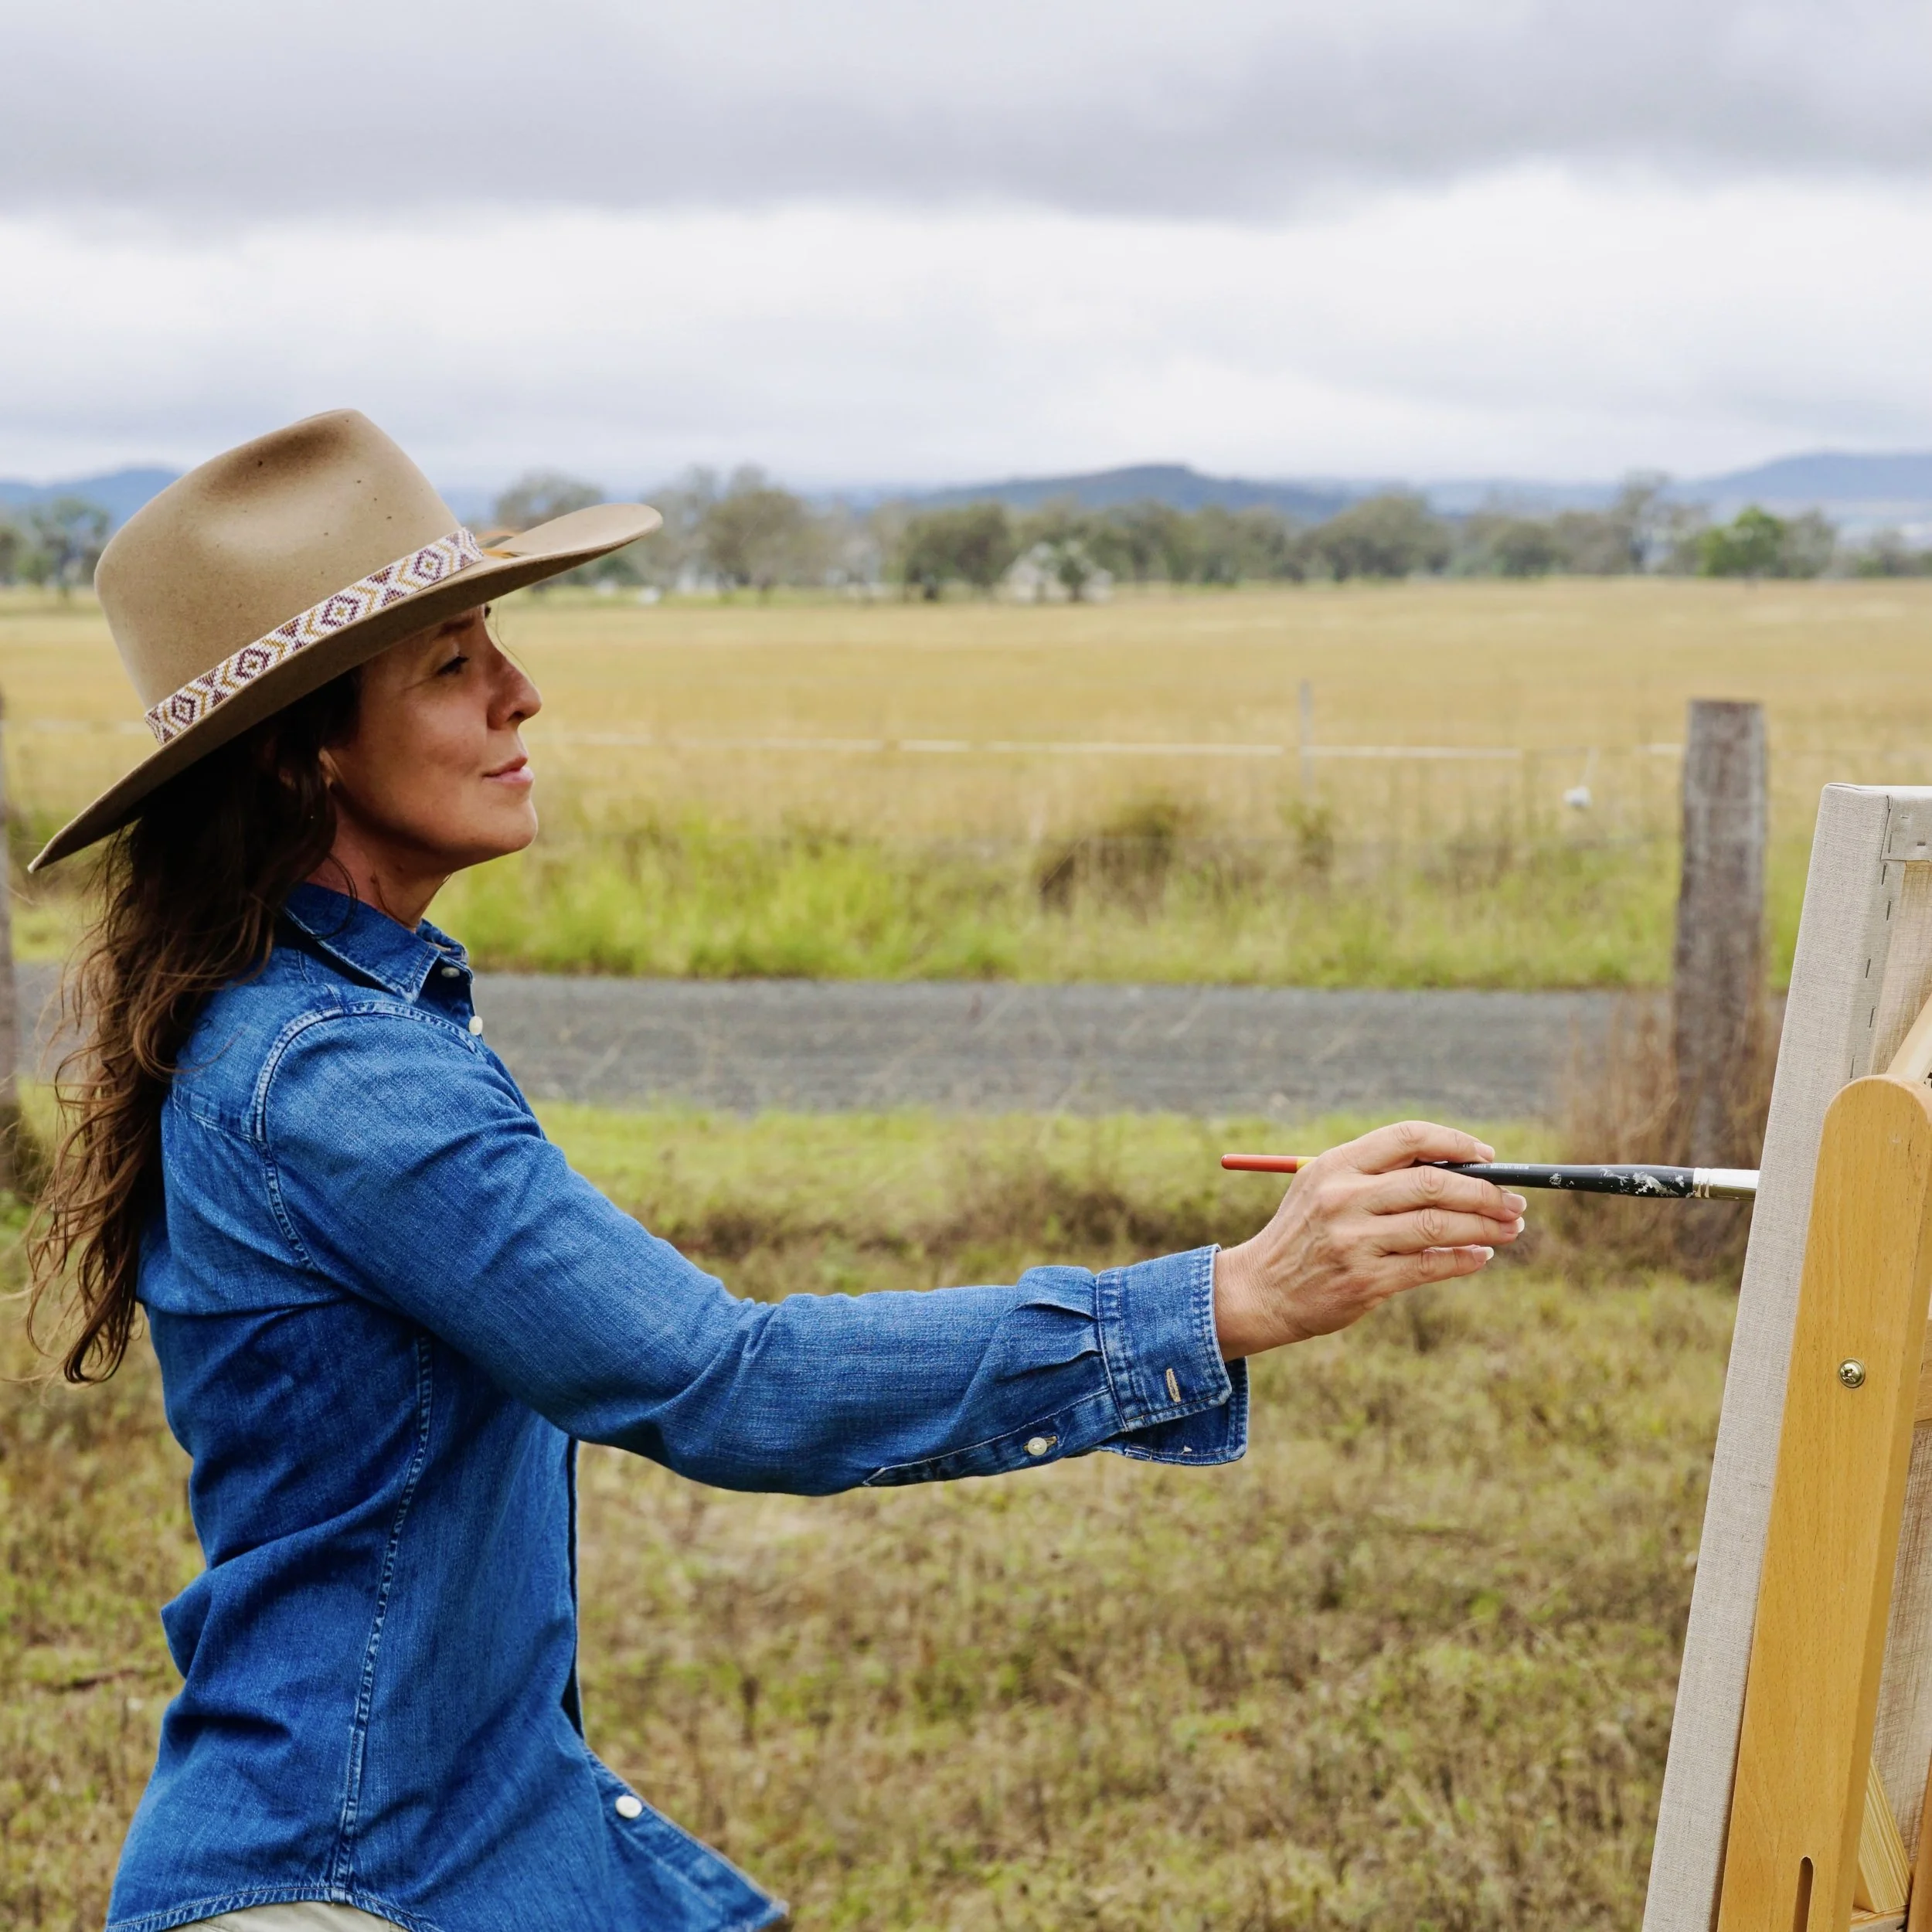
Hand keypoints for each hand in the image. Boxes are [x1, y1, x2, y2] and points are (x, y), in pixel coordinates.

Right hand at [1212, 1120, 1526, 1358]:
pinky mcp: (1363, 1281)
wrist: (1261, 1290)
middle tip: (1514, 1202)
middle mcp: (1343, 1198)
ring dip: (1484, 1227)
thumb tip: (1460, 1169)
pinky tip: (1481, 1256)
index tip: (1489, 1158)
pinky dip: (1464, 1260)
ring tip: (1509, 1229)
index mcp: (1336, 1165)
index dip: (1456, 1143)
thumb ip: (1379, 1174)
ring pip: (1438, 1226)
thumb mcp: (1325, 1188)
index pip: (1407, 1138)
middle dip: (1484, 1192)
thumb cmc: (1305, 1233)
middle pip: (1432, 1183)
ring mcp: (1353, 1240)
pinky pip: (1429, 1266)